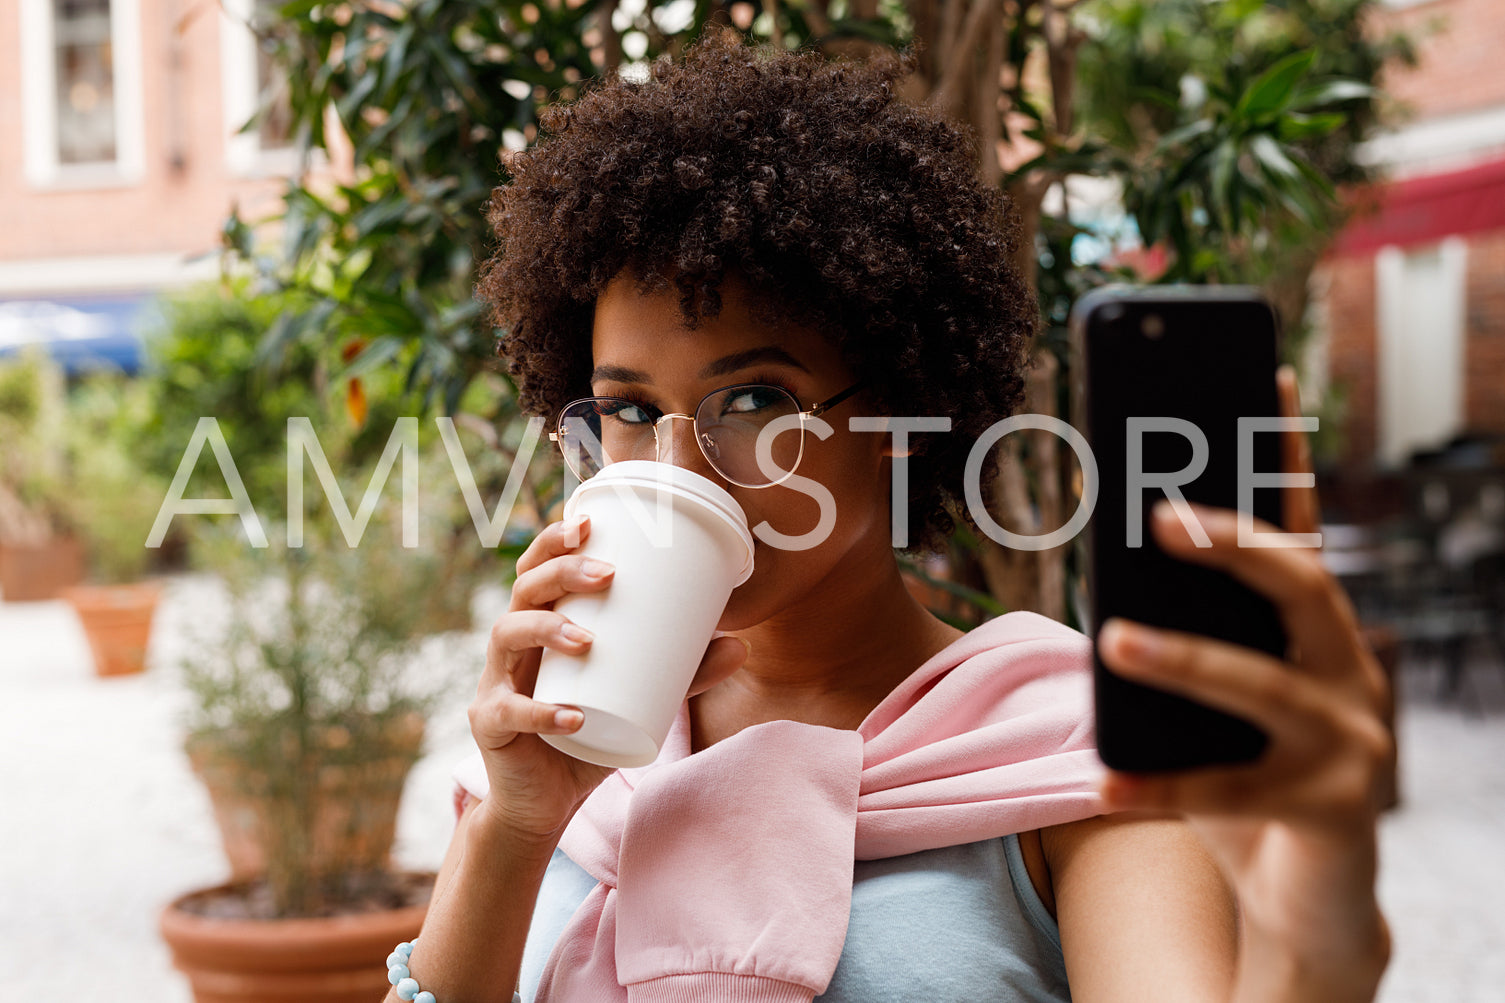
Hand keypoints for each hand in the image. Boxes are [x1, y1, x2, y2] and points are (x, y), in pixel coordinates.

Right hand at [468, 514, 750, 843]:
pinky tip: (572, 717)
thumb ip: (684, 675)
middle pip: (524, 589)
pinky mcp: (490, 724)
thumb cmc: (589, 735)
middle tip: (607, 575)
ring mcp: (496, 682)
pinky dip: (541, 713)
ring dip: (547, 629)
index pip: (538, 567)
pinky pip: (509, 711)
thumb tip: (741, 646)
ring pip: (507, 636)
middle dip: (561, 572)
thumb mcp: (642, 699)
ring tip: (588, 641)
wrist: (545, 802)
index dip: (555, 540)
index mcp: (542, 624)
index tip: (590, 522)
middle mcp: (512, 644)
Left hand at [1095, 367, 1390, 994]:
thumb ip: (1182, 639)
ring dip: (1185, 660)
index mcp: (1315, 627)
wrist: (1305, 895)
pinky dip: (1161, 786)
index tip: (1265, 372)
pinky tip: (1101, 781)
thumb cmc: (1246, 772)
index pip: (1301, 525)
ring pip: (1264, 685)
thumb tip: (1107, 586)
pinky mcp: (1336, 808)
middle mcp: (1346, 667)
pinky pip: (1232, 793)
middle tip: (1160, 518)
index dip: (1284, 451)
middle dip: (1234, 544)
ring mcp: (1352, 739)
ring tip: (1113, 642)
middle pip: (1301, 583)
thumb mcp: (1212, 699)